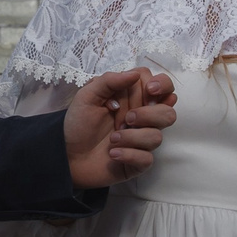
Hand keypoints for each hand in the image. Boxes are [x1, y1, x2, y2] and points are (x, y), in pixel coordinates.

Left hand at [63, 67, 176, 187]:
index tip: (149, 90)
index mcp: (135, 99)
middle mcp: (144, 119)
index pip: (163, 86)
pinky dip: (128, 154)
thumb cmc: (79, 122)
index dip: (160, 85)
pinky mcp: (139, 162)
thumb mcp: (88, 95)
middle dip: (147, 114)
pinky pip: (146, 158)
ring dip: (131, 136)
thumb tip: (135, 74)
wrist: (67, 153)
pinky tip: (112, 153)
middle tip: (126, 118)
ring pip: (157, 137)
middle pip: (168, 112)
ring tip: (112, 139)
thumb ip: (110, 81)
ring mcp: (142, 141)